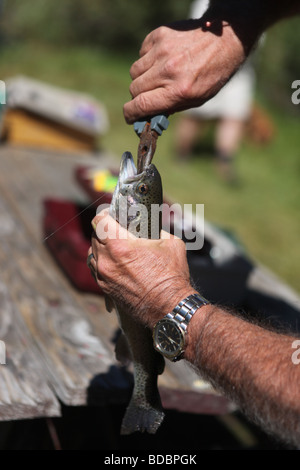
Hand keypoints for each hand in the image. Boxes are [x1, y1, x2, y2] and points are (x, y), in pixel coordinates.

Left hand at [88, 209, 195, 327]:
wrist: (169, 308)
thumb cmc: (172, 276)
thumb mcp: (171, 243)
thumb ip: (157, 230)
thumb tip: (152, 225)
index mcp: (120, 246)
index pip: (99, 221)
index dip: (104, 214)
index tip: (110, 213)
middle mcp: (107, 261)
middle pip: (95, 236)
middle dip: (104, 230)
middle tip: (116, 228)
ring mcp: (104, 276)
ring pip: (93, 254)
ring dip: (101, 247)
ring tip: (115, 246)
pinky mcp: (105, 289)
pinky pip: (96, 270)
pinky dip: (102, 263)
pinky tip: (115, 262)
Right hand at [123, 19, 248, 123]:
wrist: (225, 39)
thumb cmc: (212, 74)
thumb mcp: (197, 99)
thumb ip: (170, 107)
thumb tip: (147, 114)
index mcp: (178, 91)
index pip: (140, 105)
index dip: (130, 113)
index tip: (130, 116)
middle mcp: (168, 70)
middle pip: (134, 89)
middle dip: (138, 96)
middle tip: (149, 96)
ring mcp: (162, 51)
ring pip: (135, 72)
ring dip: (142, 78)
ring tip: (158, 76)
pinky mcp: (159, 35)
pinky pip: (141, 54)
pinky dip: (147, 60)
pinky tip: (162, 60)